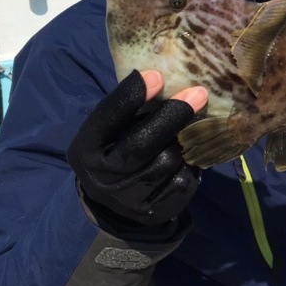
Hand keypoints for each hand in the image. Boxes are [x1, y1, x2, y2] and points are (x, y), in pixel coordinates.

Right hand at [67, 69, 207, 228]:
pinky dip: (191, 163)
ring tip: (196, 124)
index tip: (157, 75)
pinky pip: (182, 181)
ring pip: (167, 162)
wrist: (113, 204)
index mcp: (87, 148)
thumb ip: (129, 110)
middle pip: (141, 144)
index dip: (131, 95)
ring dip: (185, 140)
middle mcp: (104, 176)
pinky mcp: (155, 211)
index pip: (107, 118)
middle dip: (172, 116)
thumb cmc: (115, 151)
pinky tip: (193, 151)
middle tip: (199, 93)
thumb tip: (167, 74)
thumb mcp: (109, 131)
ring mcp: (129, 198)